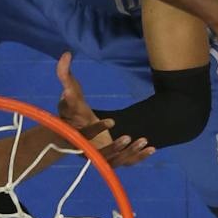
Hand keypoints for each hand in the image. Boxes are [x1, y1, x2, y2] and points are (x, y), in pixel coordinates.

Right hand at [55, 53, 152, 167]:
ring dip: (129, 152)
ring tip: (143, 140)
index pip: (83, 136)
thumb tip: (66, 53)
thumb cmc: (74, 109)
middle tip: (127, 136)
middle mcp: (87, 151)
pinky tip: (152, 147)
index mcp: (75, 135)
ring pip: (116, 161)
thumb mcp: (71, 91)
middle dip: (114, 148)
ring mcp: (101, 158)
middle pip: (100, 155)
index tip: (112, 121)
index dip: (97, 130)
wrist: (80, 130)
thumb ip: (65, 75)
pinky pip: (127, 163)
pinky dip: (139, 157)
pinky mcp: (113, 161)